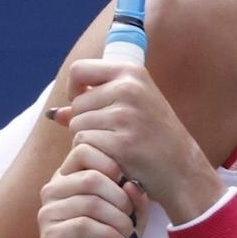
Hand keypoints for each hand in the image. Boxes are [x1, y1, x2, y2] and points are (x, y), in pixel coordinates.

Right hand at [36, 142, 149, 237]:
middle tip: (132, 220)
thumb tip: (133, 184)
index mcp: (70, 178)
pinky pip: (83, 224)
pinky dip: (108, 235)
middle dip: (121, 199)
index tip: (129, 191)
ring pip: (89, 201)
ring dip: (118, 220)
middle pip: (91, 175)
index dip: (113, 164)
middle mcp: (53, 190)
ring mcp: (48, 213)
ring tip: (128, 236)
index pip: (84, 148)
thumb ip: (135, 201)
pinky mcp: (49, 236)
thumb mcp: (129, 222)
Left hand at [49, 58, 220, 218]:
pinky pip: (84, 144)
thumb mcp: (131, 107)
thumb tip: (55, 114)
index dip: (74, 88)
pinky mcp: (121, 143)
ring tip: (113, 146)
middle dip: (84, 122)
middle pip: (77, 103)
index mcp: (131, 72)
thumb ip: (94, 103)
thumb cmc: (153, 135)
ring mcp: (125, 116)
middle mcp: (129, 89)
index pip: (79, 70)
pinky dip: (93, 155)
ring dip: (88, 140)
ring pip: (77, 125)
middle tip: (109, 135)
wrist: (181, 167)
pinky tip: (112, 158)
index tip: (83, 103)